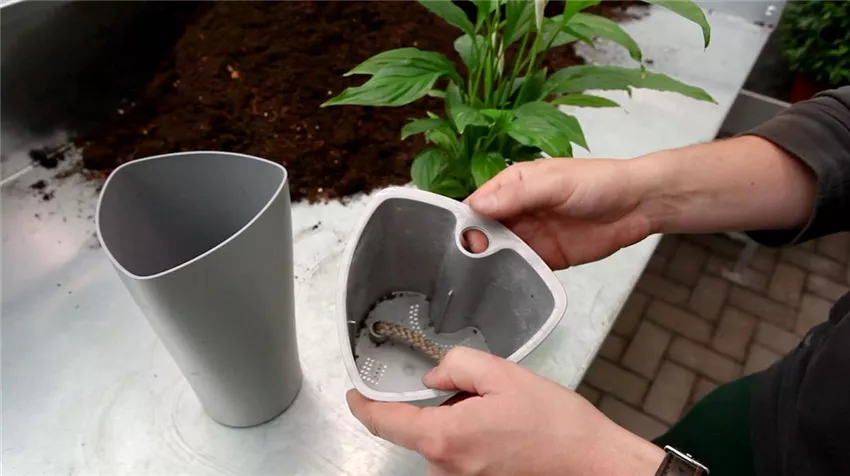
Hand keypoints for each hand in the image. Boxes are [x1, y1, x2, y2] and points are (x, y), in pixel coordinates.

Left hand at [347, 347, 663, 475]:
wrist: (592, 463)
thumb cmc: (553, 422)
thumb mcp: (502, 374)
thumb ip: (456, 365)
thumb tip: (433, 375)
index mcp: (444, 438)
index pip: (384, 422)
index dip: (363, 404)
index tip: (356, 391)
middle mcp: (445, 467)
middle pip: (415, 428)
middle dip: (431, 402)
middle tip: (470, 386)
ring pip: (439, 439)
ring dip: (453, 418)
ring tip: (497, 407)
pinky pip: (457, 452)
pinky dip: (466, 433)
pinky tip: (501, 424)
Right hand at [464, 158, 654, 269]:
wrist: (638, 205)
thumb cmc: (598, 182)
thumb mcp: (555, 182)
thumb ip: (518, 194)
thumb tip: (478, 204)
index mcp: (513, 186)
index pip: (477, 203)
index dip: (462, 220)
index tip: (450, 239)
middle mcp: (516, 211)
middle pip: (482, 231)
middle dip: (470, 247)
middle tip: (462, 265)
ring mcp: (529, 236)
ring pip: (497, 252)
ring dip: (486, 264)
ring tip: (471, 280)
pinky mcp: (545, 258)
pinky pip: (520, 269)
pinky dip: (509, 277)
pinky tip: (498, 287)